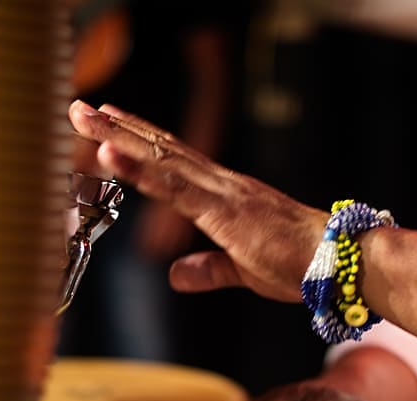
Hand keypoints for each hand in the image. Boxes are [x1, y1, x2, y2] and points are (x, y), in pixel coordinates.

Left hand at [68, 100, 326, 302]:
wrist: (337, 261)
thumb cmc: (301, 265)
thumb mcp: (244, 270)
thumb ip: (210, 269)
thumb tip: (177, 276)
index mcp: (226, 196)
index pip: (175, 162)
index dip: (140, 142)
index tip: (107, 126)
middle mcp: (221, 184)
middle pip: (161, 149)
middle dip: (117, 128)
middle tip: (78, 108)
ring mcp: (222, 193)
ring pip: (161, 158)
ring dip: (118, 137)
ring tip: (84, 117)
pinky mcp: (224, 210)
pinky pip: (173, 187)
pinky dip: (139, 168)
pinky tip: (110, 152)